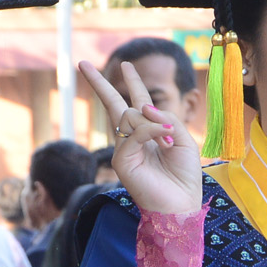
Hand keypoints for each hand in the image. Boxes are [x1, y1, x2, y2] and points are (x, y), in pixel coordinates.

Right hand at [77, 59, 200, 217]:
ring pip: (129, 116)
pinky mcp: (121, 161)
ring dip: (154, 124)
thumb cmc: (184, 175)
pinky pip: (134, 133)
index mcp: (147, 134)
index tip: (125, 66)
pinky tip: (166, 141)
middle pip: (112, 104)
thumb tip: (143, 106)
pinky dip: (153, 132)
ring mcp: (123, 149)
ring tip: (170, 142)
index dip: (132, 82)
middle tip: (82, 62)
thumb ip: (166, 118)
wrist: (182, 204)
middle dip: (99, 82)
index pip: (135, 103)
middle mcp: (131, 139)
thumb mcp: (184, 139)